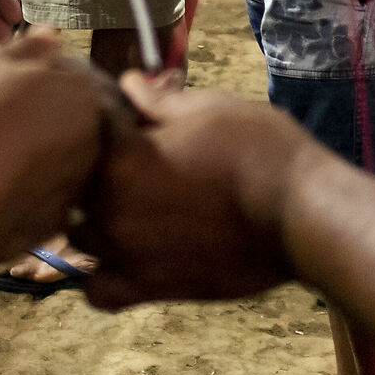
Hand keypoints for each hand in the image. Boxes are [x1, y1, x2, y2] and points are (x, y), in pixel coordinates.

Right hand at [0, 31, 123, 264]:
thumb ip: (27, 47)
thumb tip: (50, 35)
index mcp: (82, 89)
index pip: (66, 72)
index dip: (33, 77)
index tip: (7, 89)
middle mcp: (95, 130)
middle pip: (70, 110)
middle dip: (44, 111)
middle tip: (3, 120)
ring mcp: (86, 171)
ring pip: (65, 146)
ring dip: (43, 145)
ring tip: (3, 151)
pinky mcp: (71, 206)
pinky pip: (56, 182)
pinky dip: (39, 178)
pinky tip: (10, 178)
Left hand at [71, 73, 314, 309]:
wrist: (299, 213)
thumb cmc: (258, 149)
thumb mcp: (209, 108)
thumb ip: (157, 101)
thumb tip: (128, 82)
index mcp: (118, 156)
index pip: (88, 134)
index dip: (111, 125)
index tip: (134, 124)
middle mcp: (108, 207)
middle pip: (75, 188)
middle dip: (99, 174)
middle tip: (138, 167)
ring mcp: (123, 253)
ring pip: (78, 238)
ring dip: (94, 223)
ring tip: (132, 212)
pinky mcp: (146, 290)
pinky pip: (98, 292)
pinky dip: (102, 278)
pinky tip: (127, 261)